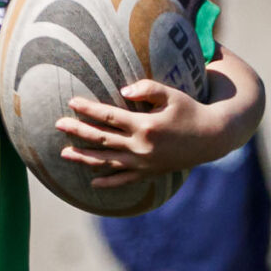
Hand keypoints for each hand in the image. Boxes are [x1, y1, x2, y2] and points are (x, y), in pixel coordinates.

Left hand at [57, 80, 230, 189]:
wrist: (212, 138)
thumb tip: (122, 88)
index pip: (109, 116)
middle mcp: (141, 146)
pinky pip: (124, 180)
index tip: (71, 102)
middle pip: (102, 139)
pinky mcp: (149, 173)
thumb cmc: (190, 110)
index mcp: (145, 125)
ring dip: (84, 157)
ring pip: (107, 161)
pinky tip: (92, 182)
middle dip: (78, 131)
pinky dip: (108, 182)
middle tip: (58, 124)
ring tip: (64, 153)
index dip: (88, 109)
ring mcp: (143, 162)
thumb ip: (148, 88)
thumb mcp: (172, 95)